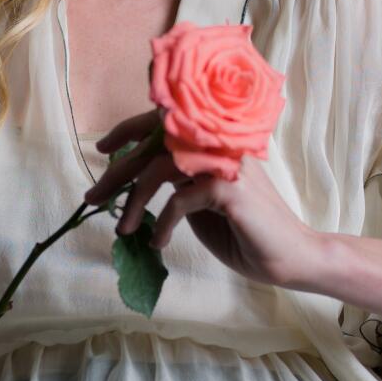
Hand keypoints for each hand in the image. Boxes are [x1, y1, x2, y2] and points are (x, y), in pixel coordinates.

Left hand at [83, 107, 321, 288]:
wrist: (289, 259)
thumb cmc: (243, 232)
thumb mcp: (199, 202)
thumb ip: (176, 181)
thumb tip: (132, 173)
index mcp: (213, 142)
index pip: (163, 121)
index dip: (128, 130)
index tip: (101, 149)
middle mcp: (219, 144)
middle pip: (153, 145)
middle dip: (117, 173)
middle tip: (92, 197)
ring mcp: (225, 162)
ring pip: (159, 170)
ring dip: (133, 202)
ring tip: (122, 229)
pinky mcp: (229, 188)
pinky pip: (177, 201)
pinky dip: (161, 224)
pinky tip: (158, 243)